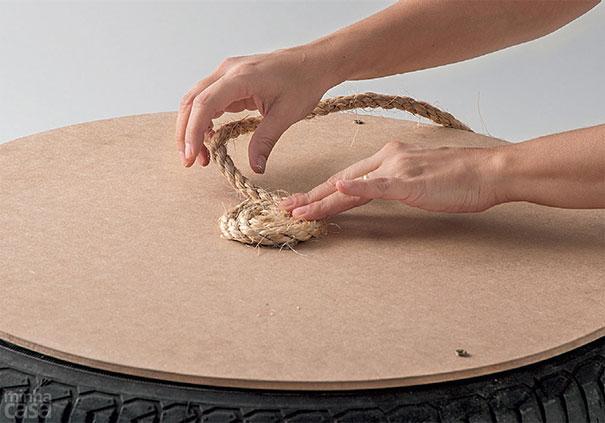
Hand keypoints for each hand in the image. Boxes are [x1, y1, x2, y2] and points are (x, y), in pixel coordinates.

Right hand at [176, 47, 339, 172]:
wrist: (314, 63)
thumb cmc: (303, 82)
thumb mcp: (286, 115)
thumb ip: (266, 140)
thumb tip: (255, 167)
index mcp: (240, 77)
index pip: (204, 104)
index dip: (193, 131)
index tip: (191, 155)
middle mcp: (227, 72)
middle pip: (192, 101)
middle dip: (186, 133)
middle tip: (189, 161)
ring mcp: (227, 75)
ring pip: (196, 101)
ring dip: (193, 128)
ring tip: (202, 156)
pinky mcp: (230, 81)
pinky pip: (209, 101)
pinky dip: (204, 121)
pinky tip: (212, 140)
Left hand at [280, 140, 504, 219]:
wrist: (488, 171)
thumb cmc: (460, 179)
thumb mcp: (421, 178)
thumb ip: (397, 183)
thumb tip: (382, 191)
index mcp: (389, 158)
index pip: (347, 178)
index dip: (323, 192)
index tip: (303, 202)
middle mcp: (387, 159)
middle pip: (340, 181)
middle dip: (312, 197)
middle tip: (287, 208)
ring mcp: (396, 169)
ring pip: (350, 186)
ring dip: (322, 200)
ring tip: (299, 210)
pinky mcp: (409, 181)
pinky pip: (378, 186)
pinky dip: (356, 188)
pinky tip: (338, 189)